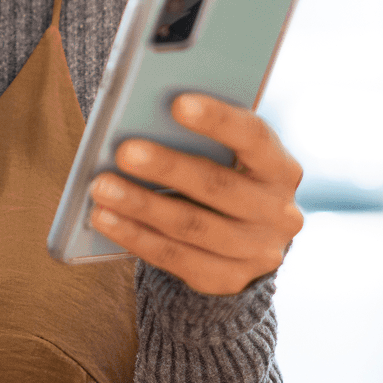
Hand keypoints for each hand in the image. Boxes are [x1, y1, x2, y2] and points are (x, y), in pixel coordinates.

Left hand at [88, 94, 305, 295]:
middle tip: (123, 151)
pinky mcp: (230, 279)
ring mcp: (258, 251)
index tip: (177, 103)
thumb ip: (203, 139)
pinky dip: (136, 236)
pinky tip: (104, 218)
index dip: (218, 120)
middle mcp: (279, 212)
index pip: (254, 136)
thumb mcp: (229, 157)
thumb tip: (144, 118)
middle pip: (217, 185)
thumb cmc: (224, 177)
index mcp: (281, 167)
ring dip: (141, 205)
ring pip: (192, 226)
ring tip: (100, 187)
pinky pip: (176, 258)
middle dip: (167, 167)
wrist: (247, 241)